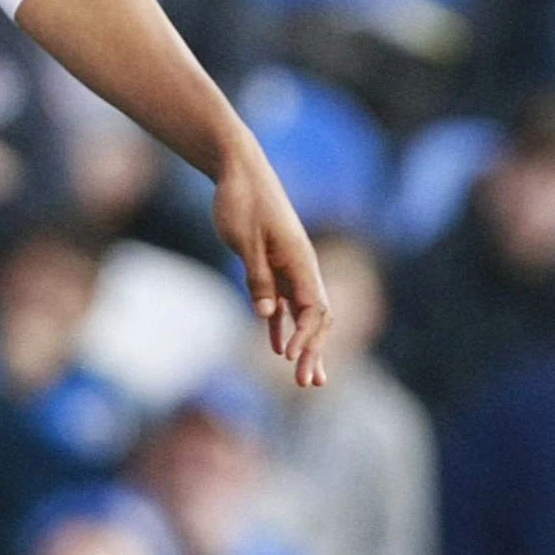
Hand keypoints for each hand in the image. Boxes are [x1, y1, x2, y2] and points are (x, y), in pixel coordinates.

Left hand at [214, 143, 328, 386]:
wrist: (238, 170)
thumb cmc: (241, 200)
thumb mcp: (244, 240)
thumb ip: (257, 277)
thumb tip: (269, 313)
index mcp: (300, 260)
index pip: (315, 308)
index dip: (306, 336)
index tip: (289, 358)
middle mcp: (302, 266)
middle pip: (316, 317)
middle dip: (314, 351)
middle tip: (309, 385)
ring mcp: (289, 267)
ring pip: (303, 314)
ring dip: (303, 345)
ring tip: (304, 380)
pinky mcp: (273, 265)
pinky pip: (284, 302)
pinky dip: (282, 325)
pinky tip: (276, 348)